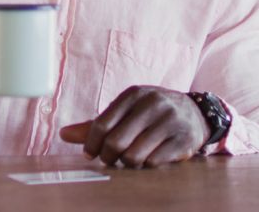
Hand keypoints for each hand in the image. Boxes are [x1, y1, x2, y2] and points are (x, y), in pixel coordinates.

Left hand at [59, 85, 210, 167]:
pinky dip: (147, 165)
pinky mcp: (184, 140)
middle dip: (108, 157)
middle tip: (109, 159)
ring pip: (134, 156)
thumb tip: (63, 134)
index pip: (102, 124)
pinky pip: (154, 162)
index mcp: (133, 94)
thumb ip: (96, 124)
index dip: (91, 144)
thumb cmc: (151, 113)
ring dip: (127, 162)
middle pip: (116, 142)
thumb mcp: (126, 111)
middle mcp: (153, 104)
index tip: (90, 153)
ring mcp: (170, 122)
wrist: (195, 112)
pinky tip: (149, 157)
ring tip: (129, 157)